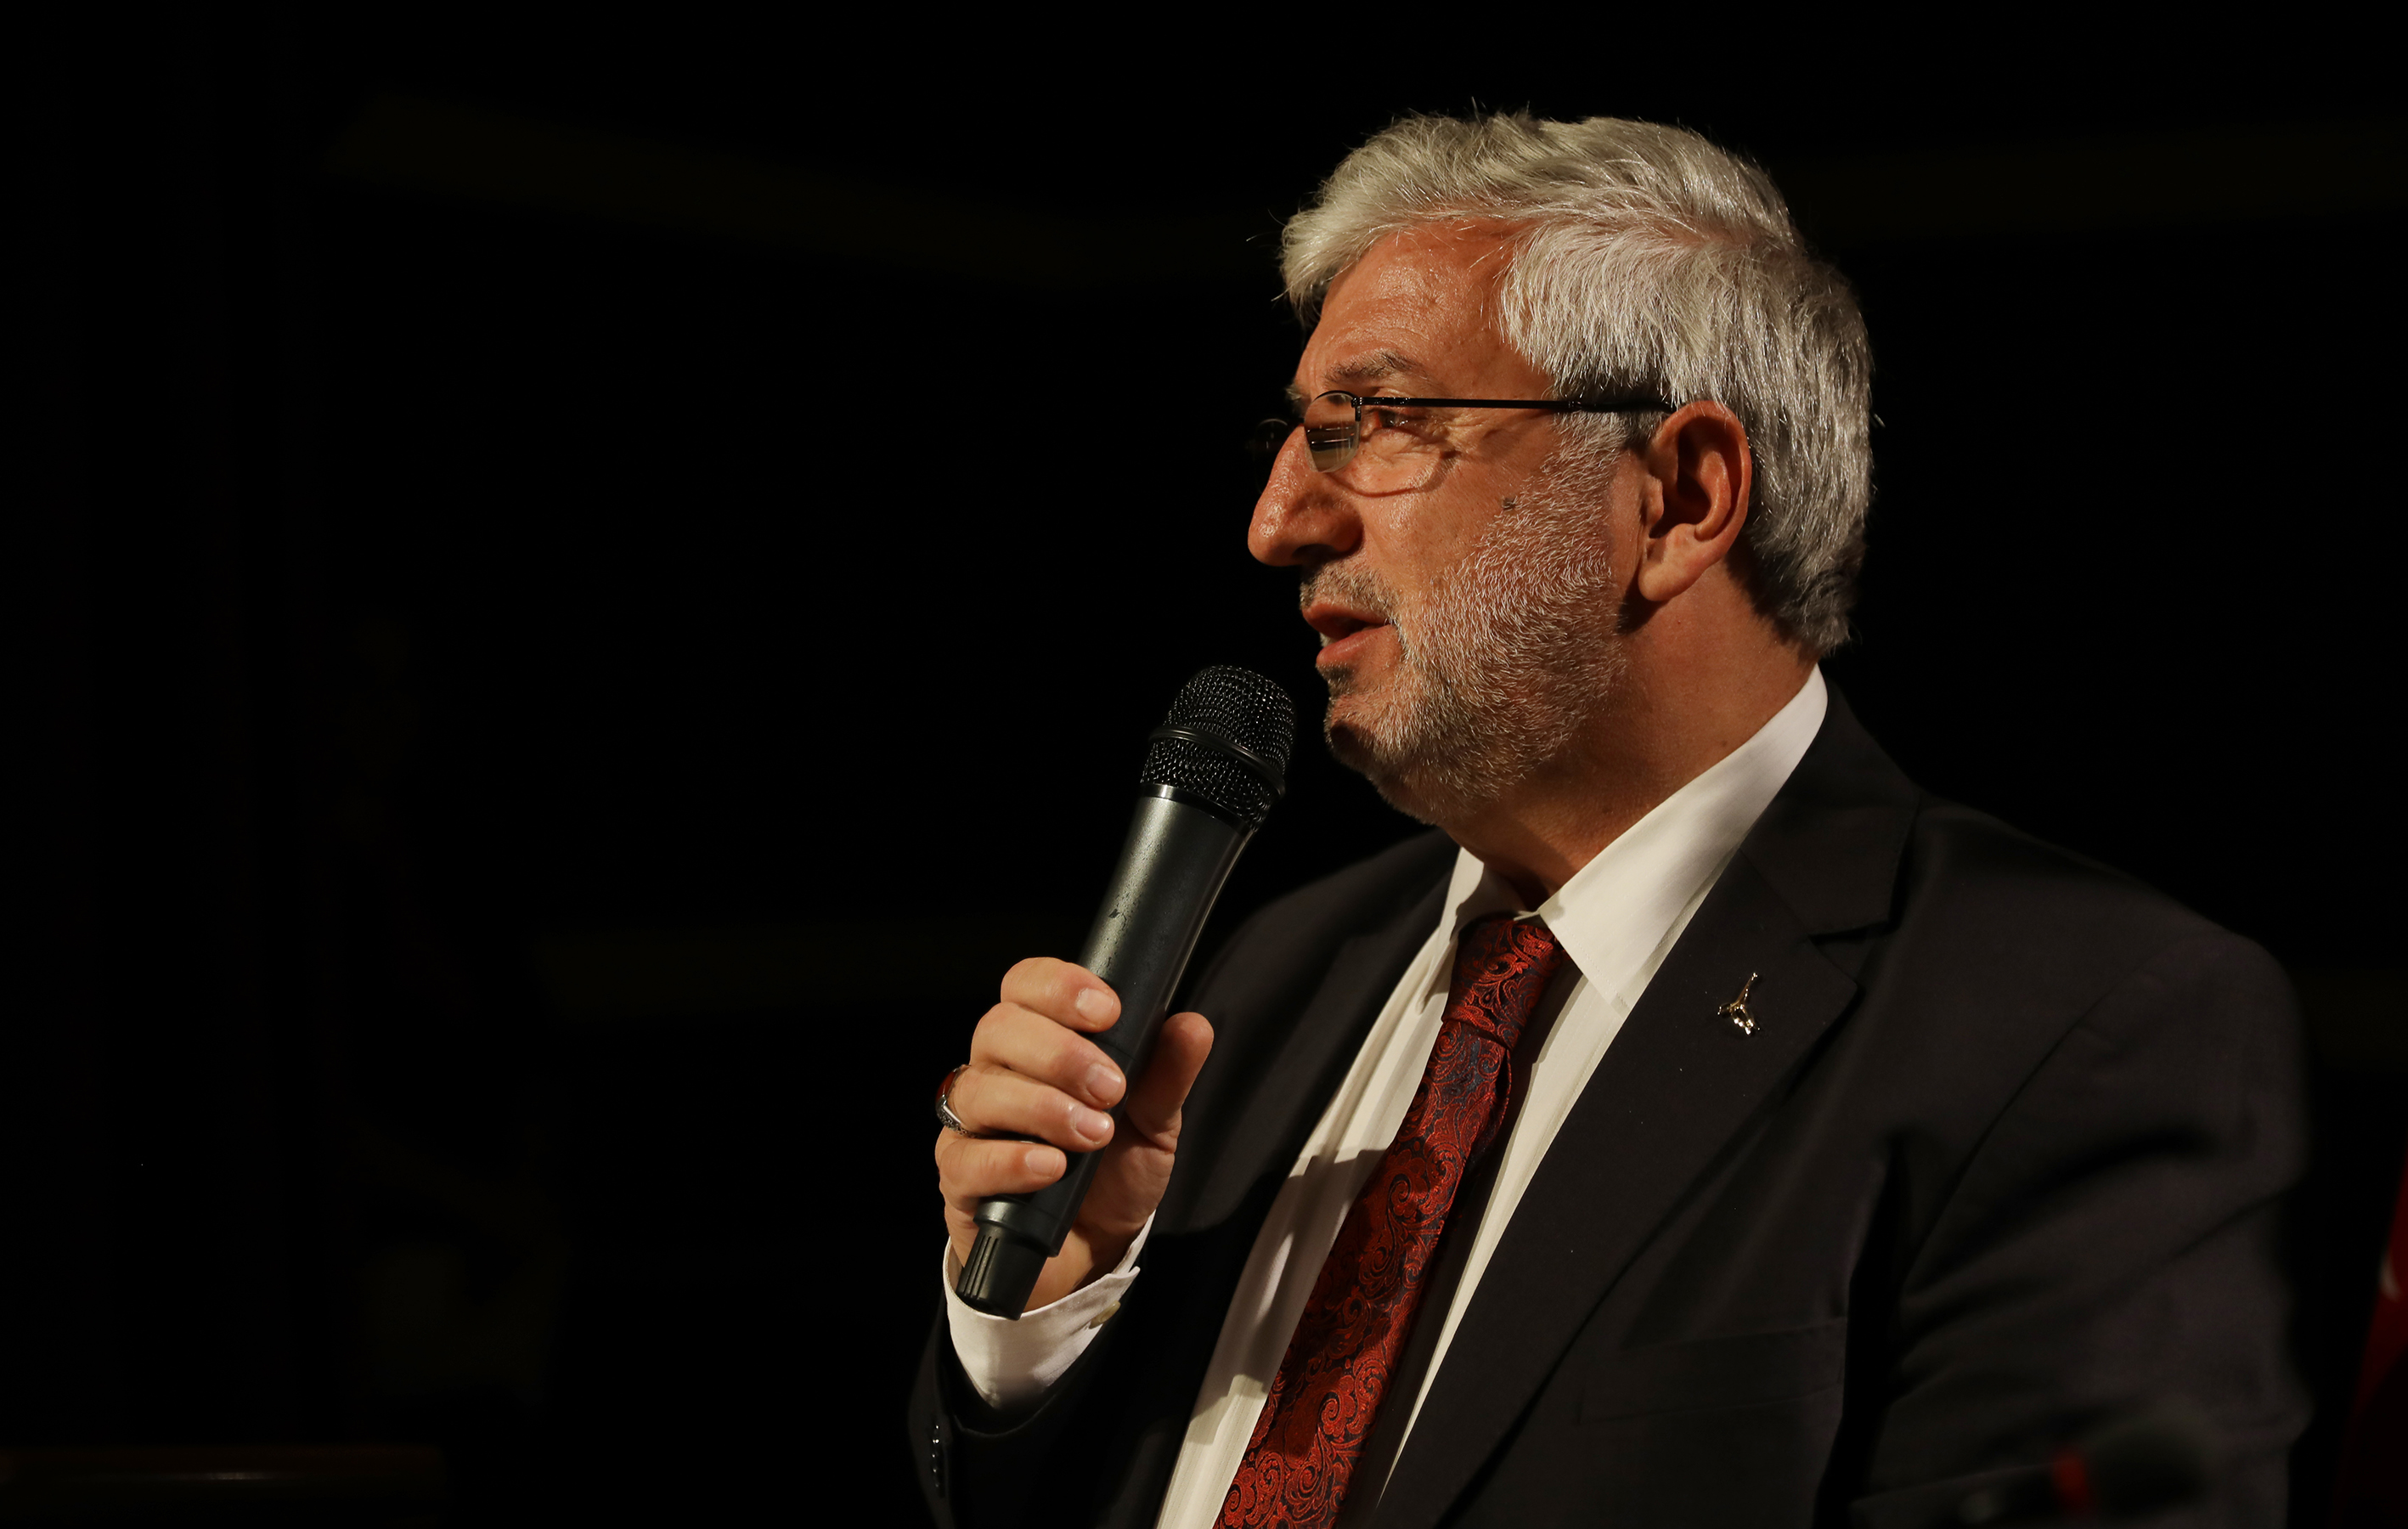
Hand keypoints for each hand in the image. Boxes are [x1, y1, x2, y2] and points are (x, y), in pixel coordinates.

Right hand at [935, 957, 1213, 1312]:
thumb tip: (1192, 1026)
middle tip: (1109, 1088)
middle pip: (998, 1029)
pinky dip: (1011, 1160)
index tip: (1107, 1012)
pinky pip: (967, 1159)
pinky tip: (1052, 1168)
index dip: (1059, 986)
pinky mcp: (960, 1179)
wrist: (1093, 1249)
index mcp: (1038, 1041)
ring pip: (980, 1091)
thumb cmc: (1114, 1172)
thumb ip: (1168, 1075)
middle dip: (1059, 1052)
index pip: (1026, 985)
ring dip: (1042, 1107)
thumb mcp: (1155, 1123)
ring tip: (1092, 1134)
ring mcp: (971, 1125)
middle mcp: (997, 1072)